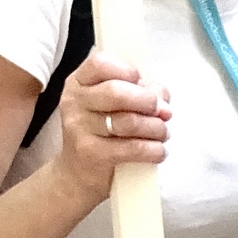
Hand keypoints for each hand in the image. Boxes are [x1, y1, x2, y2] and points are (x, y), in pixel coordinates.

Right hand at [53, 50, 170, 208]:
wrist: (77, 173)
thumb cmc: (101, 132)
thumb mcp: (113, 105)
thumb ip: (139, 92)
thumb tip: (162, 99)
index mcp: (79, 82)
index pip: (100, 63)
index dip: (127, 70)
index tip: (140, 82)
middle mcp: (75, 102)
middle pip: (116, 92)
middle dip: (147, 100)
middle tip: (161, 111)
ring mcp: (80, 129)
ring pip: (129, 121)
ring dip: (156, 127)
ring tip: (161, 133)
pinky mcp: (92, 154)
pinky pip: (132, 148)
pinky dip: (153, 149)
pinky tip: (157, 151)